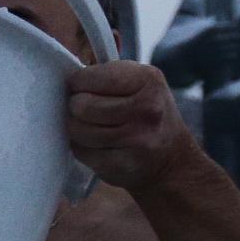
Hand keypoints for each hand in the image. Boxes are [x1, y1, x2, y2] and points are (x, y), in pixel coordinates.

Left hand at [65, 60, 194, 189]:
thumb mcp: (141, 84)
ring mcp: (136, 139)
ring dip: (78, 128)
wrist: (172, 159)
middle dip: (77, 106)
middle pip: (81, 105)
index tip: (81, 87)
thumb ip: (108, 76)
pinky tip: (98, 144)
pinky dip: (83, 147)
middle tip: (86, 109)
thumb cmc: (147, 115)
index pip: (90, 77)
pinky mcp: (121, 164)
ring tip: (93, 127)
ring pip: (77, 129)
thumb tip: (67, 80)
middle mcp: (147, 108)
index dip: (78, 83)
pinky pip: (81, 151)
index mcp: (149, 80)